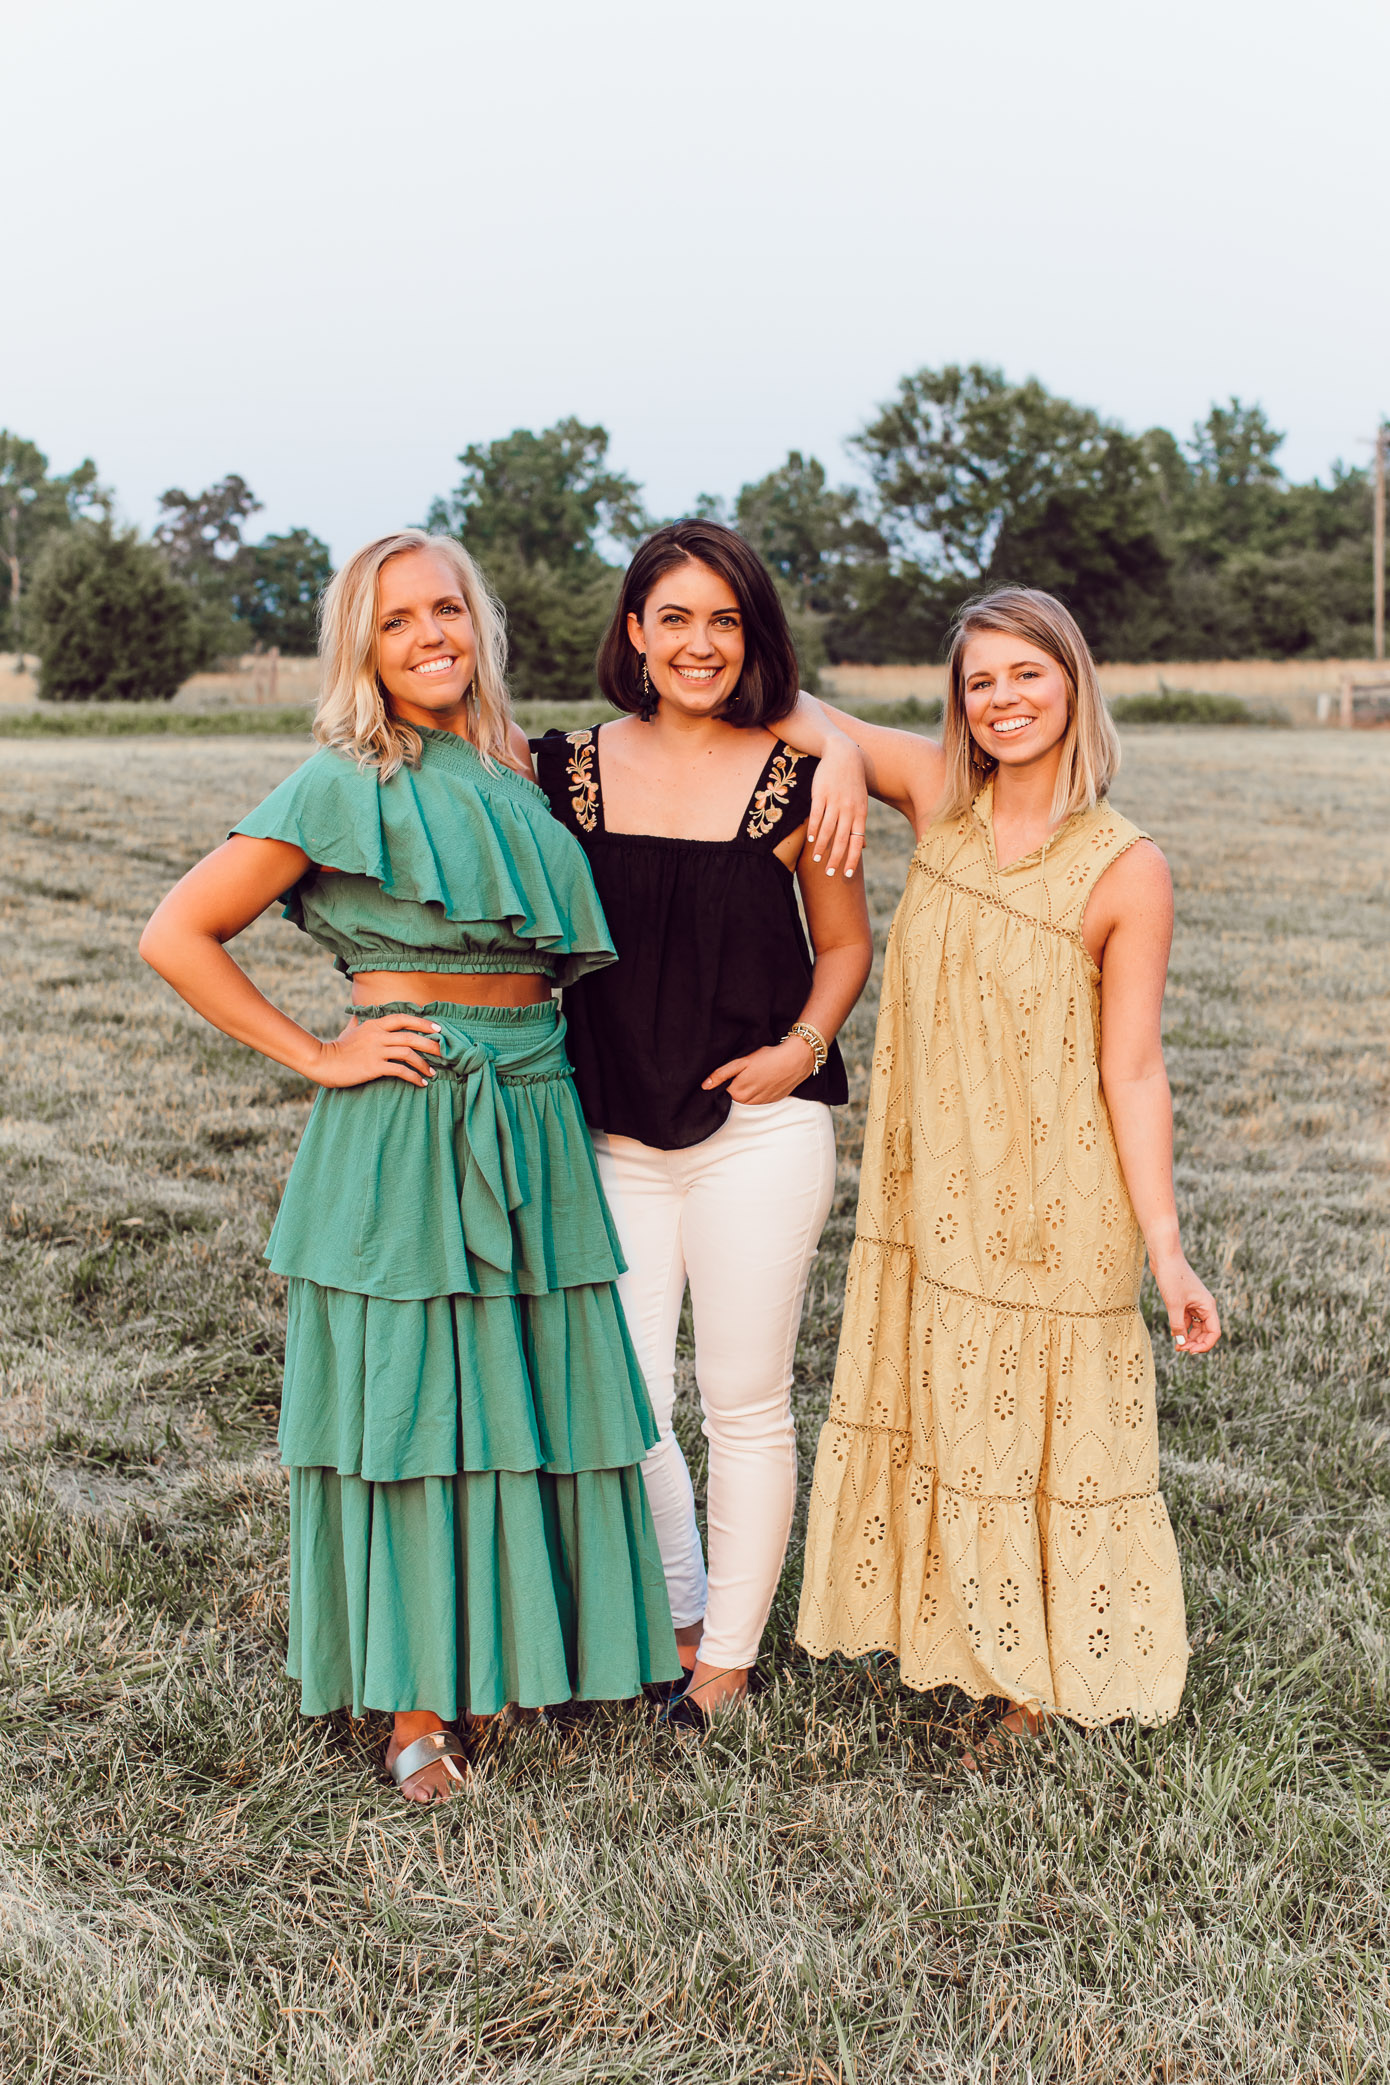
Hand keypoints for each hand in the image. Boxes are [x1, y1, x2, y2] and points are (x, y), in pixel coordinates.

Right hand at [311, 1013, 443, 1088]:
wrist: (323, 1062)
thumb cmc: (337, 1048)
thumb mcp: (348, 1030)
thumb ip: (357, 1022)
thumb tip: (356, 1015)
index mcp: (375, 1024)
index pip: (404, 1019)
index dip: (423, 1022)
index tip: (438, 1029)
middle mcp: (378, 1035)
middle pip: (411, 1036)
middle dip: (431, 1045)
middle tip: (444, 1053)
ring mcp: (376, 1050)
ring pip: (408, 1053)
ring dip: (424, 1064)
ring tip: (433, 1073)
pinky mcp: (374, 1067)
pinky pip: (400, 1071)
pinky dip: (413, 1077)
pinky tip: (420, 1083)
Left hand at [703, 1037, 814, 1104]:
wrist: (795, 1060)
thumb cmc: (767, 1058)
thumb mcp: (741, 1062)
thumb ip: (721, 1074)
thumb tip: (705, 1086)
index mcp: (737, 1093)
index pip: (722, 1092)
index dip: (723, 1082)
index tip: (730, 1074)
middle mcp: (748, 1102)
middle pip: (734, 1096)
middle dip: (735, 1086)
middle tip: (744, 1072)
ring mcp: (761, 1103)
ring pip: (746, 1099)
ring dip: (747, 1089)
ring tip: (755, 1075)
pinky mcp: (772, 1101)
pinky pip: (759, 1099)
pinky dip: (759, 1091)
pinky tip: (764, 1080)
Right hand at [806, 731, 867, 880]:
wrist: (843, 753)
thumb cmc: (852, 782)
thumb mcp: (861, 802)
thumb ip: (859, 824)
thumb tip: (864, 846)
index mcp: (860, 813)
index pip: (858, 841)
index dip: (853, 859)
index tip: (847, 875)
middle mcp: (849, 809)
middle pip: (842, 839)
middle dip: (836, 858)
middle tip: (829, 874)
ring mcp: (834, 801)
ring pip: (828, 829)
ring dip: (822, 847)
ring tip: (817, 860)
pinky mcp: (821, 793)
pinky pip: (816, 815)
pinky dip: (813, 829)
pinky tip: (810, 840)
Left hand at [1150, 1252, 1220, 1354]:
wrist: (1165, 1257)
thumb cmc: (1172, 1277)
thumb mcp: (1174, 1304)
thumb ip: (1178, 1325)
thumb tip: (1181, 1343)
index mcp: (1208, 1306)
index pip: (1214, 1332)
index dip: (1205, 1345)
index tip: (1190, 1352)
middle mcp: (1204, 1305)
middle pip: (1206, 1331)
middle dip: (1195, 1343)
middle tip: (1180, 1350)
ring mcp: (1195, 1303)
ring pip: (1196, 1327)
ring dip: (1189, 1337)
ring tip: (1177, 1346)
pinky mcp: (1185, 1301)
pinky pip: (1188, 1319)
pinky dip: (1182, 1328)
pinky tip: (1174, 1334)